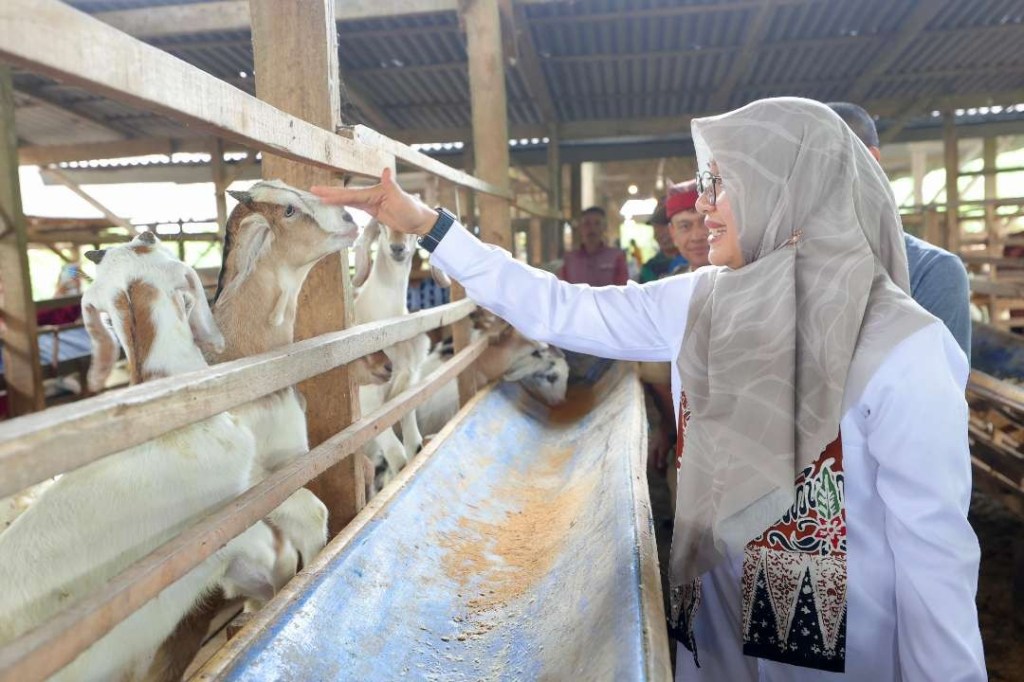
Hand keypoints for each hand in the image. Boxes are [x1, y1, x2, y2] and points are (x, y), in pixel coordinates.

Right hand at [311, 167, 438, 235]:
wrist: (419, 221)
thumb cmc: (412, 209)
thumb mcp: (401, 198)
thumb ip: (391, 185)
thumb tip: (385, 170)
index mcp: (375, 191)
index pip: (352, 194)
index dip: (336, 194)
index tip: (322, 193)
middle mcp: (371, 194)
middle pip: (347, 194)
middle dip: (330, 193)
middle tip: (312, 190)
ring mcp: (371, 202)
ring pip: (348, 200)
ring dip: (334, 199)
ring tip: (318, 197)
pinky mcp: (373, 210)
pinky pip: (354, 206)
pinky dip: (343, 205)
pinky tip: (334, 204)